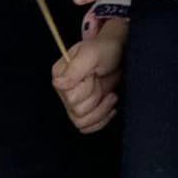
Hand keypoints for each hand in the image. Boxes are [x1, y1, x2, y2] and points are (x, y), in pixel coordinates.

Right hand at [52, 18, 127, 133]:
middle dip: (96, 97)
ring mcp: (74, 102)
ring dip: (101, 111)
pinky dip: (102, 120)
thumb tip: (58, 84)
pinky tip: (111, 107)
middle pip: (77, 112)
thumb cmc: (105, 49)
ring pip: (82, 123)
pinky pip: (88, 127)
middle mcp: (63, 91)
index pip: (70, 98)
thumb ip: (75, 68)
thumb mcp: (92, 54)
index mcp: (60, 76)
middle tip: (101, 80)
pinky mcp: (86, 111)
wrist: (119, 53)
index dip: (87, 89)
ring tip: (111, 95)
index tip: (94, 74)